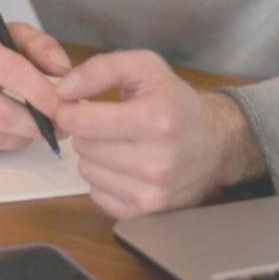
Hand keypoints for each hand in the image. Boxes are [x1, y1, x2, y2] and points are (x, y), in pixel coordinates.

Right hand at [0, 23, 71, 158]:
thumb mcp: (8, 34)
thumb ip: (41, 46)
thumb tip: (65, 71)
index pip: (12, 72)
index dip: (43, 93)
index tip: (65, 105)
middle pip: (1, 115)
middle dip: (37, 125)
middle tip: (57, 125)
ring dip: (19, 138)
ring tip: (30, 127)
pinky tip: (2, 131)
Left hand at [54, 50, 263, 218]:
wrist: (216, 141)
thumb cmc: (176, 102)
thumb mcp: (145, 67)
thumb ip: (100, 69)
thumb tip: (62, 90)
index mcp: (156, 119)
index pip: (84, 123)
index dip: (68, 111)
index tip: (72, 105)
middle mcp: (157, 161)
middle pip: (84, 146)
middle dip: (87, 130)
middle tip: (108, 122)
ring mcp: (152, 192)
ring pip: (87, 171)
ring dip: (95, 155)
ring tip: (120, 142)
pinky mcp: (147, 212)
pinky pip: (97, 195)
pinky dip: (104, 179)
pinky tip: (124, 165)